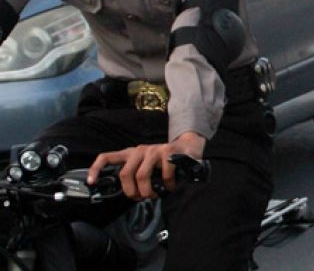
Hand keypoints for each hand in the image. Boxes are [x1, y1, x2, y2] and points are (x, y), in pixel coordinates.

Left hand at [87, 132, 205, 199]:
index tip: (91, 182)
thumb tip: (128, 193)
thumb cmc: (165, 162)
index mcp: (131, 154)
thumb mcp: (147, 166)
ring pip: (142, 176)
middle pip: (125, 173)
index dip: (96, 169)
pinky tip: (170, 186)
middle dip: (131, 191)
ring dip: (148, 191)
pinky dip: (167, 185)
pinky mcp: (169, 152)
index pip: (107, 157)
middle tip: (140, 197)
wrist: (189, 147)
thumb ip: (135, 175)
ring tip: (155, 194)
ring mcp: (154, 150)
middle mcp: (140, 150)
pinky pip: (163, 175)